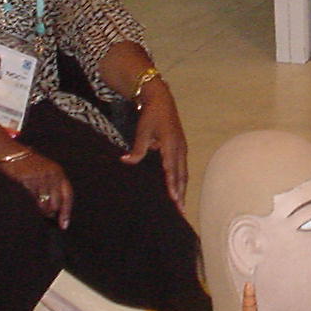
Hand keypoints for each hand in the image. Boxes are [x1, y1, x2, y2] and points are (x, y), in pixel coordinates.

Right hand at [0, 150, 74, 228]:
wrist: (9, 153)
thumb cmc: (26, 165)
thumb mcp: (44, 171)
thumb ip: (51, 187)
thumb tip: (54, 211)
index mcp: (58, 172)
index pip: (68, 194)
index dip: (67, 211)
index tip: (64, 224)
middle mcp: (52, 174)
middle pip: (58, 201)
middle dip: (53, 213)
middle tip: (48, 218)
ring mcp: (40, 177)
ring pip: (45, 202)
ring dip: (42, 210)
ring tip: (37, 210)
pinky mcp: (28, 179)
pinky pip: (33, 198)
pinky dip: (32, 205)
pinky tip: (30, 205)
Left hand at [121, 78, 188, 205]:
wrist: (161, 99)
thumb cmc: (151, 115)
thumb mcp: (142, 131)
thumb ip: (137, 149)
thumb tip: (126, 161)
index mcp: (171, 145)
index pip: (172, 170)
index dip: (173, 186)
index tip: (174, 199)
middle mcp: (180, 149)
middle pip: (181, 175)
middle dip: (181, 194)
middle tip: (181, 211)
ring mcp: (182, 148)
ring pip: (183, 173)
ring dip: (182, 189)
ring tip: (181, 204)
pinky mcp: (180, 147)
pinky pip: (182, 167)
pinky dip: (181, 180)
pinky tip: (178, 188)